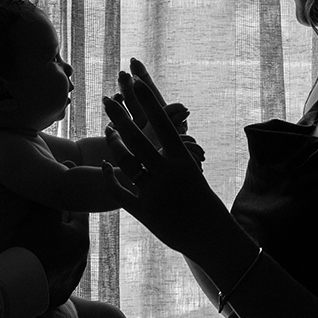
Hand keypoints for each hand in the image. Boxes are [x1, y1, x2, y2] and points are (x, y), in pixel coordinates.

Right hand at [15, 206, 88, 308]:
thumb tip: (55, 183)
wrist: (19, 285)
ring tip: (38, 245)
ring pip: (66, 257)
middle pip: (72, 235)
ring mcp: (72, 279)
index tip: (54, 200)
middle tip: (43, 221)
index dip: (65, 204)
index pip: (78, 212)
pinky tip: (37, 266)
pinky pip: (56, 276)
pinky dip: (49, 270)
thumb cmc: (31, 246)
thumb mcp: (40, 214)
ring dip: (56, 250)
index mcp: (81, 237)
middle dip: (60, 228)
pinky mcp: (61, 294)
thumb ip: (50, 198)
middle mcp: (82, 259)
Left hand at [100, 70, 232, 260]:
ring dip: (114, 145)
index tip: (137, 80)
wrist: (211, 237)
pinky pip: (119, 191)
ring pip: (125, 162)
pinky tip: (106, 165)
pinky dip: (110, 177)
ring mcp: (154, 193)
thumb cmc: (204, 202)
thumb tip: (167, 130)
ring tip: (108, 131)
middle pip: (137, 139)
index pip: (164, 123)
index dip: (149, 101)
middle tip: (107, 100)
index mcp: (184, 160)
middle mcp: (168, 174)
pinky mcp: (144, 212)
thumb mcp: (192, 173)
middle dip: (120, 117)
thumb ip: (175, 155)